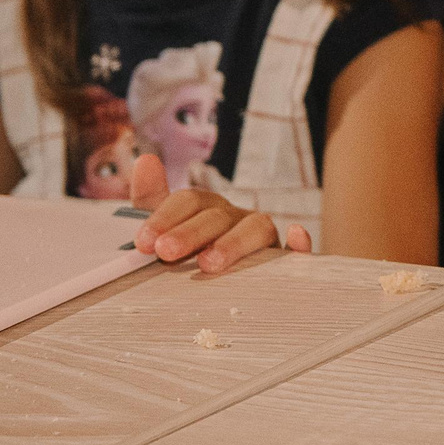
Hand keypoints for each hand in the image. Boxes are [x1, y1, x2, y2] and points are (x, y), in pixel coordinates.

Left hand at [126, 153, 308, 272]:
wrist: (211, 286)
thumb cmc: (187, 254)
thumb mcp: (164, 228)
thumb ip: (152, 198)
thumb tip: (146, 159)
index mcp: (207, 208)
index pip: (189, 200)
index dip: (166, 217)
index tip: (144, 241)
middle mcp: (236, 218)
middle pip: (218, 216)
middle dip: (190, 233)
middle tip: (165, 251)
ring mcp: (261, 238)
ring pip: (257, 228)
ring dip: (234, 242)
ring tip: (209, 264)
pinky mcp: (283, 261)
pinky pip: (295, 251)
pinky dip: (299, 242)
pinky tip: (295, 236)